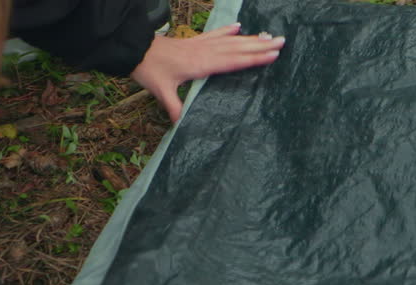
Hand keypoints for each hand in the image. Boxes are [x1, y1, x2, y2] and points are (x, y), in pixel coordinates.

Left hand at [131, 23, 284, 123]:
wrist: (133, 48)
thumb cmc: (148, 69)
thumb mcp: (160, 90)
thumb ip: (174, 107)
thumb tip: (181, 126)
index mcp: (201, 64)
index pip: (233, 61)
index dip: (254, 58)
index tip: (273, 55)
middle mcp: (205, 52)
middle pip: (238, 48)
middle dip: (261, 45)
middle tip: (282, 42)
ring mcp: (200, 44)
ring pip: (231, 41)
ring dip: (251, 38)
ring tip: (270, 36)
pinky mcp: (194, 41)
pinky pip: (215, 35)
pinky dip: (228, 31)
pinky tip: (239, 27)